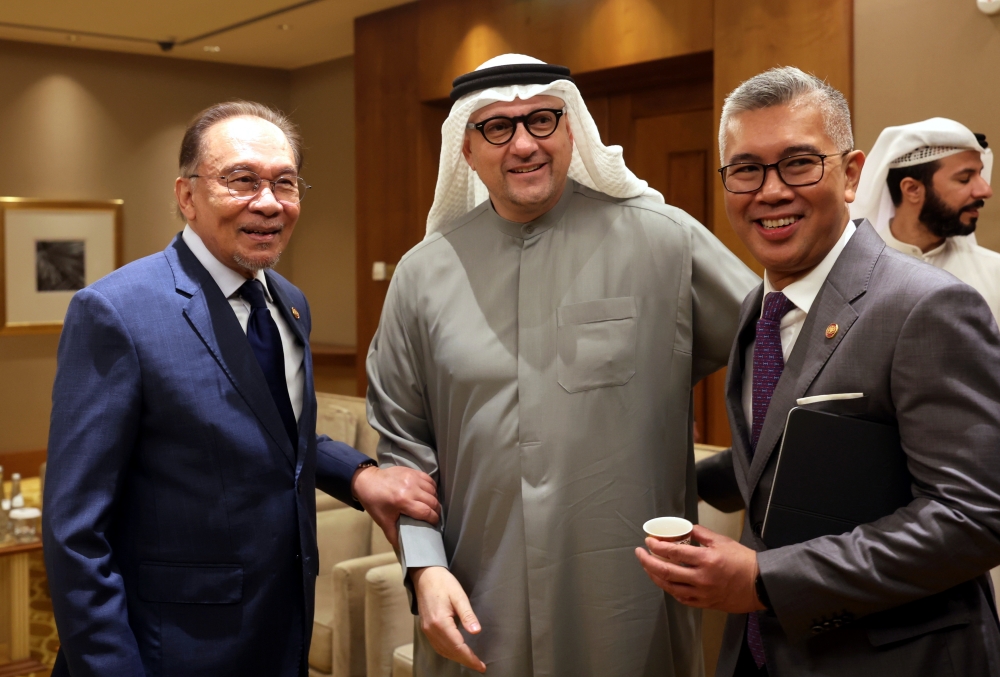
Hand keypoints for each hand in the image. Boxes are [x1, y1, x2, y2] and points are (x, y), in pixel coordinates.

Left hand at [352, 465, 440, 548]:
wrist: (368, 481)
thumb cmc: (375, 503)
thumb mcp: (383, 521)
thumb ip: (394, 535)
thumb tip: (403, 548)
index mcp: (402, 502)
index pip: (427, 512)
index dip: (434, 519)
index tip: (434, 524)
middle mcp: (410, 489)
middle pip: (433, 502)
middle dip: (436, 511)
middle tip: (433, 516)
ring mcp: (412, 478)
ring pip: (433, 491)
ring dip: (434, 499)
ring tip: (430, 506)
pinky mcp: (413, 471)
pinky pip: (429, 480)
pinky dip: (432, 488)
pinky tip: (428, 494)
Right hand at [412, 566, 485, 672]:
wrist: (425, 575)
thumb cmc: (443, 583)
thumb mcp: (459, 596)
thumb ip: (467, 614)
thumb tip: (476, 631)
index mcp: (440, 622)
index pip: (458, 646)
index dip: (470, 658)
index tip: (481, 666)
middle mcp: (431, 629)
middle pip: (450, 652)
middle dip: (466, 661)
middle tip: (480, 666)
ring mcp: (427, 630)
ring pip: (443, 651)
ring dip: (457, 658)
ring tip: (471, 661)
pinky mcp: (426, 628)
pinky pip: (437, 646)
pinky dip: (448, 652)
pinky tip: (457, 652)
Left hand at [634, 524, 764, 613]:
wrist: (760, 584)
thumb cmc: (744, 561)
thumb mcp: (722, 541)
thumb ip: (701, 534)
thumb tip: (684, 529)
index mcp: (706, 559)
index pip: (673, 552)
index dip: (657, 546)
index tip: (649, 541)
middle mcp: (701, 577)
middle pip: (666, 570)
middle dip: (647, 561)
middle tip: (640, 553)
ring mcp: (702, 593)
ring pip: (670, 586)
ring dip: (655, 576)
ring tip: (647, 566)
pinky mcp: (705, 603)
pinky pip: (681, 598)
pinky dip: (670, 589)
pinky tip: (664, 581)